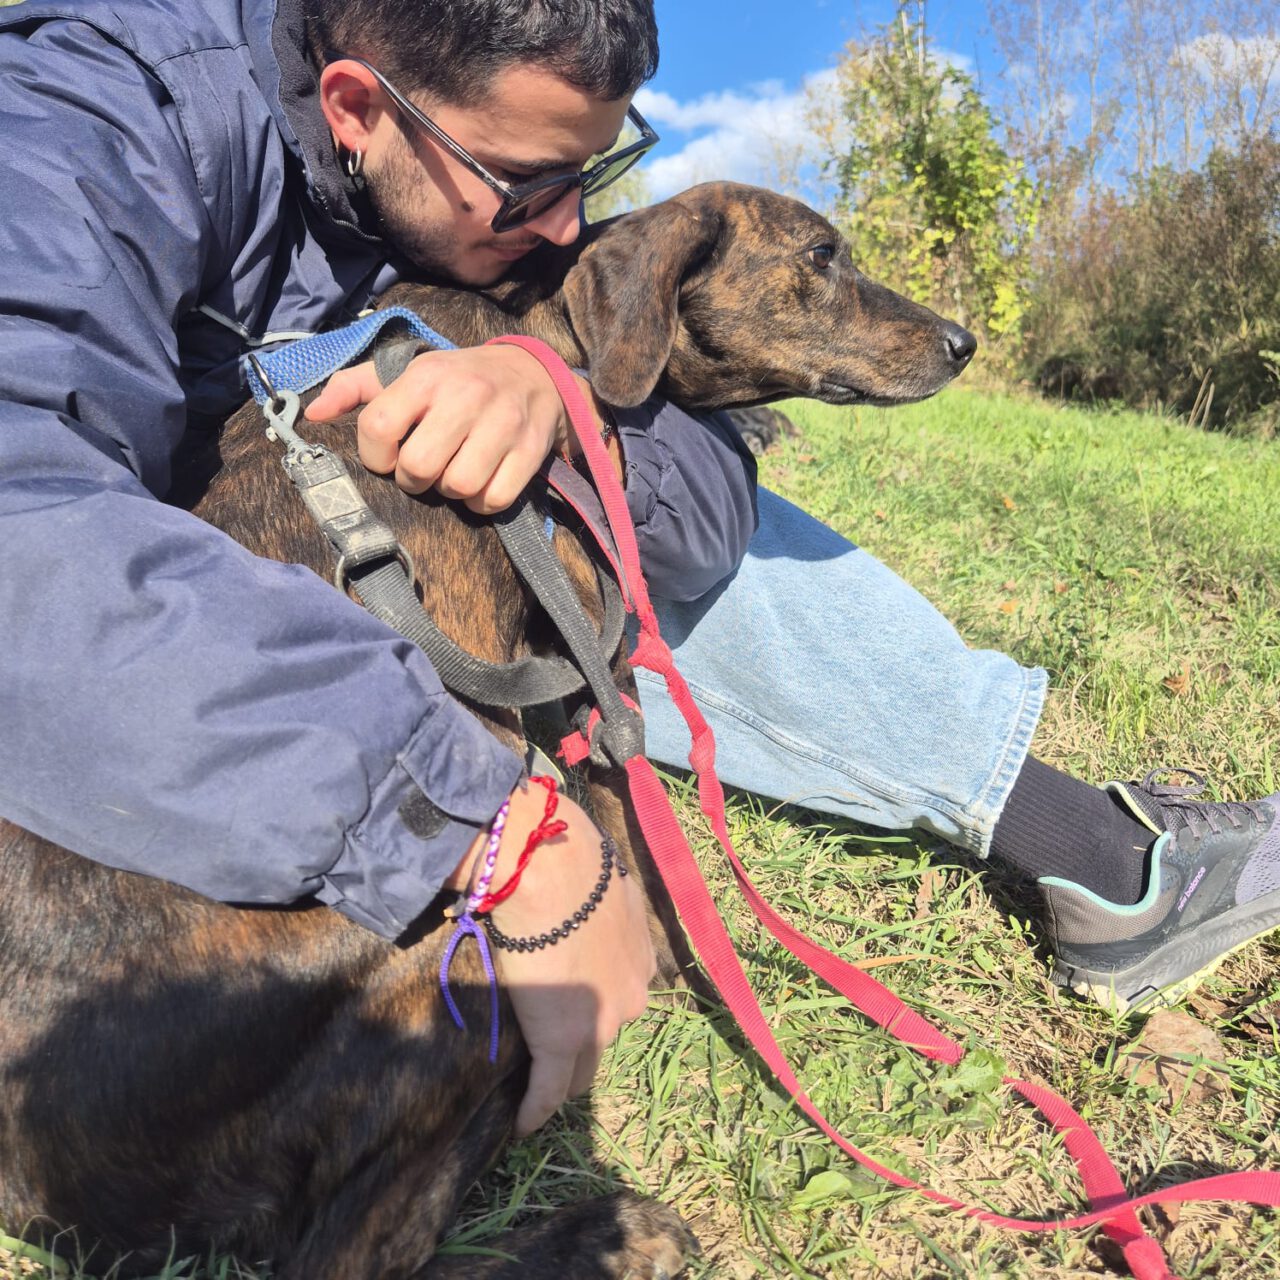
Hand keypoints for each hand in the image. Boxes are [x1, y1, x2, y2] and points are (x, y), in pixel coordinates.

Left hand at [305, 345, 603, 513]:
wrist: (532, 373)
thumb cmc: (456, 379)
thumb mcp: (407, 371)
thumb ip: (354, 388)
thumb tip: (311, 414)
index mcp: (426, 376)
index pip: (378, 427)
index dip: (375, 456)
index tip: (388, 457)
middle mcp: (466, 395)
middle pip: (419, 466)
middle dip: (415, 479)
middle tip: (423, 470)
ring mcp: (503, 423)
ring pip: (459, 486)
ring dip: (450, 491)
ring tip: (453, 474)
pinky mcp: (530, 449)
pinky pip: (495, 498)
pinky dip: (482, 502)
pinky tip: (481, 484)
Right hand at [452, 782, 655, 1135]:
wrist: (548, 866)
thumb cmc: (569, 860)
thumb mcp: (601, 881)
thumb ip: (594, 902)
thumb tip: (568, 893)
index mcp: (639, 959)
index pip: (618, 997)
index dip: (594, 1005)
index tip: (571, 1009)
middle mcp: (630, 997)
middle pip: (605, 1038)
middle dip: (582, 1045)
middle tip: (549, 1047)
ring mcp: (599, 1024)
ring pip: (580, 1070)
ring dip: (560, 1078)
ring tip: (536, 1090)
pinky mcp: (561, 1043)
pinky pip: (547, 1091)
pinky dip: (534, 1111)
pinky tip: (521, 1128)